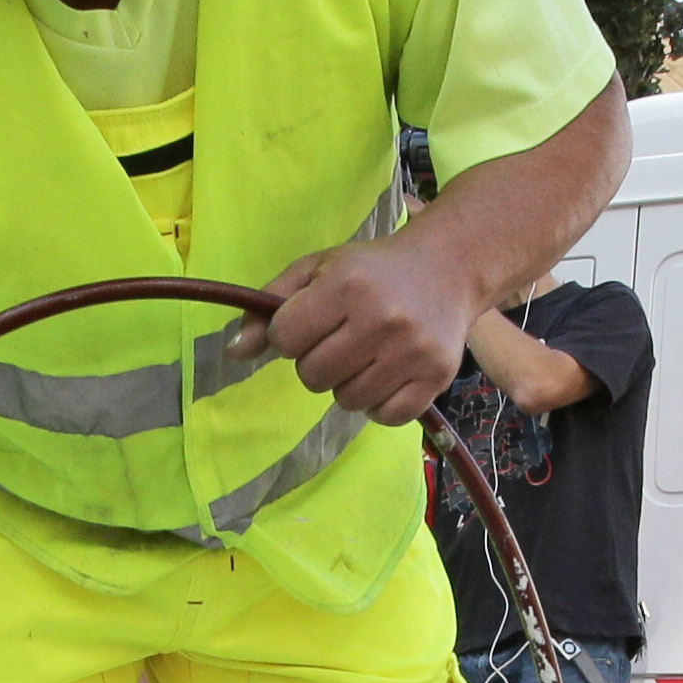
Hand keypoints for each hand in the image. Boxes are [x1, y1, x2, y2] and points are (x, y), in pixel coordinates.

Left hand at [252, 239, 480, 422]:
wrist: (449, 266)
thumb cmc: (372, 268)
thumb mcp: (317, 269)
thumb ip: (269, 306)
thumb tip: (233, 352)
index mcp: (347, 286)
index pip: (285, 339)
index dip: (289, 334)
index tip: (310, 321)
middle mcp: (381, 320)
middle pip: (312, 376)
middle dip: (316, 361)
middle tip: (340, 338)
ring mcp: (412, 352)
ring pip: (346, 400)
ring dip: (346, 383)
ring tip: (365, 354)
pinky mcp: (436, 377)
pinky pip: (385, 416)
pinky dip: (378, 403)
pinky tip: (386, 374)